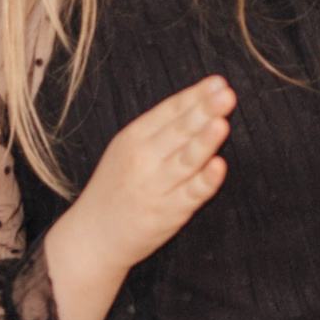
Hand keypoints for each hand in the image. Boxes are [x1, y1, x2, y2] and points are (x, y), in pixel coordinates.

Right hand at [62, 75, 234, 271]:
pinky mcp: (168, 213)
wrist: (92, 236)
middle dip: (204, 111)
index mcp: (133, 138)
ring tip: (222, 123)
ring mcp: (156, 188)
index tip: (218, 82)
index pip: (169, 111)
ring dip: (205, 142)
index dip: (195, 96)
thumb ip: (158, 130)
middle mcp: (143, 160)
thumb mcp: (125, 150)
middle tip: (226, 94)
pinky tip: (218, 167)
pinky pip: (191, 194)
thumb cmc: (115, 187)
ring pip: (186, 160)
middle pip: (179, 131)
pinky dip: (205, 181)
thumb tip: (197, 104)